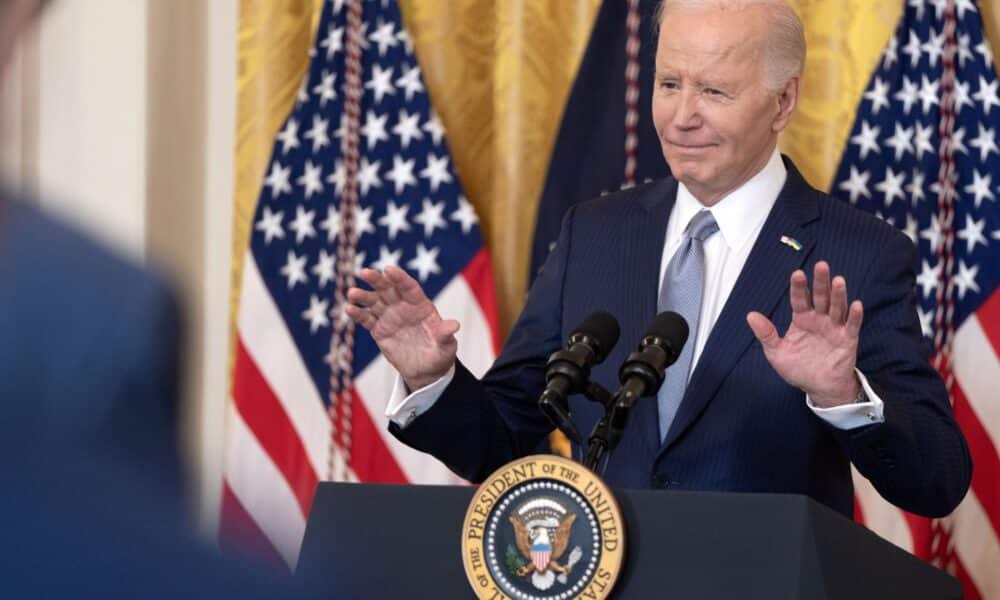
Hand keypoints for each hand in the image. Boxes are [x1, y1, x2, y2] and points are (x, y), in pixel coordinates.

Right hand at [345, 266, 459, 390]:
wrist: (426, 371)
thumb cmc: (439, 355)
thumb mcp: (446, 347)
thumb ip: (445, 335)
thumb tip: (454, 325)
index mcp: (421, 305)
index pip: (409, 287)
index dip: (399, 278)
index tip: (389, 269)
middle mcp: (403, 307)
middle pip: (388, 289)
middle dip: (377, 280)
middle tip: (365, 272)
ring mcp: (389, 317)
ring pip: (374, 302)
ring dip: (363, 296)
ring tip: (352, 293)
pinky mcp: (379, 330)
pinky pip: (367, 319)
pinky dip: (358, 313)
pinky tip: (349, 308)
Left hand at [746, 261, 862, 407]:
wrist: (818, 387)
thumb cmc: (798, 368)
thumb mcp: (776, 352)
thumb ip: (766, 334)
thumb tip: (750, 315)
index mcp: (801, 319)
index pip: (799, 299)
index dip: (798, 287)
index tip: (797, 274)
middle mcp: (819, 320)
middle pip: (820, 297)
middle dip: (820, 282)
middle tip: (821, 266)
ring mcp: (834, 328)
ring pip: (837, 308)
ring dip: (838, 295)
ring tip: (838, 281)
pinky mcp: (847, 340)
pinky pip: (852, 326)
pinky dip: (854, 316)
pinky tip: (856, 305)